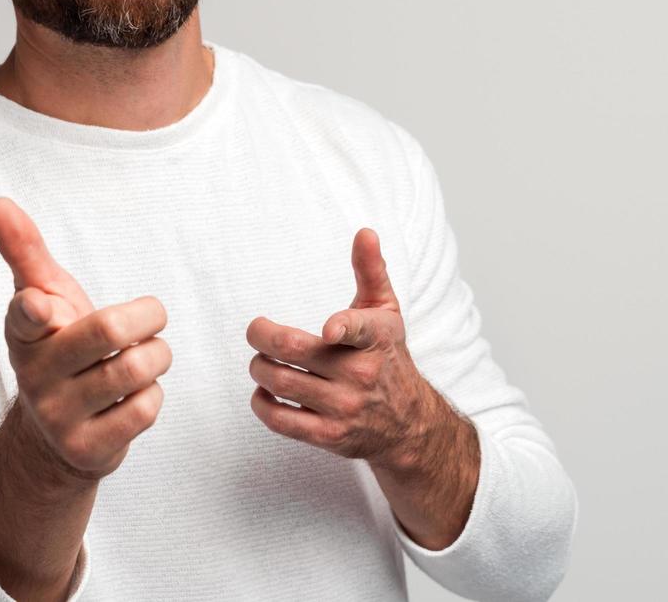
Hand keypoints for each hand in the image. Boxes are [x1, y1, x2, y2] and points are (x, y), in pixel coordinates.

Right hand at [0, 196, 170, 481]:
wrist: (56, 433)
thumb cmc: (58, 345)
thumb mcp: (42, 296)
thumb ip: (25, 251)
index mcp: (23, 331)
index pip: (24, 316)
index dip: (35, 310)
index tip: (41, 305)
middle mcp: (35, 375)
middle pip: (106, 332)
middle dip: (146, 316)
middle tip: (152, 315)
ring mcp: (59, 415)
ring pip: (134, 370)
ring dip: (157, 355)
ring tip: (149, 354)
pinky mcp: (87, 449)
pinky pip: (144, 410)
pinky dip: (154, 394)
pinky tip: (137, 394)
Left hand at [246, 227, 435, 469]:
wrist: (411, 425)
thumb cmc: (389, 358)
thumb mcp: (387, 313)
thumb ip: (371, 271)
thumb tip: (364, 231)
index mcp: (375, 338)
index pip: (357, 330)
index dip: (341, 328)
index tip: (328, 330)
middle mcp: (360, 374)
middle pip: (293, 350)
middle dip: (260, 335)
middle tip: (255, 331)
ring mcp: (344, 408)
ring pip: (279, 382)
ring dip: (258, 367)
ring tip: (261, 360)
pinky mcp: (329, 435)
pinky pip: (280, 420)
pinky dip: (261, 403)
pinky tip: (263, 391)